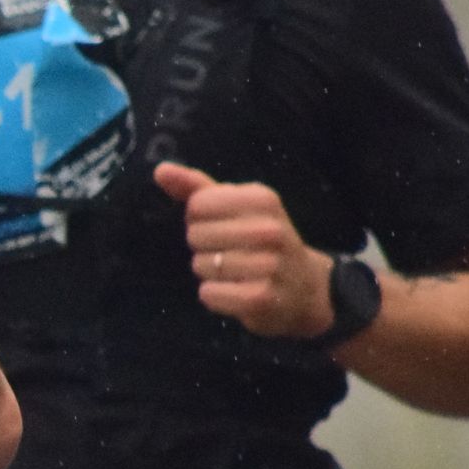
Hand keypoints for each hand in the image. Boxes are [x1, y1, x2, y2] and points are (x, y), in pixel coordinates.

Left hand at [152, 162, 333, 339]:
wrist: (306, 288)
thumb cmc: (263, 241)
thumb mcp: (237, 207)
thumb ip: (197, 188)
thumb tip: (161, 171)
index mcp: (262, 199)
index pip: (197, 205)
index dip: (199, 219)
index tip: (222, 226)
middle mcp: (269, 229)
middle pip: (195, 235)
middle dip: (203, 247)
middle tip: (231, 252)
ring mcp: (268, 264)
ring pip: (200, 265)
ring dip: (209, 273)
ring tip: (235, 272)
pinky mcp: (261, 298)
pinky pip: (209, 294)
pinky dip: (214, 296)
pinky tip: (234, 292)